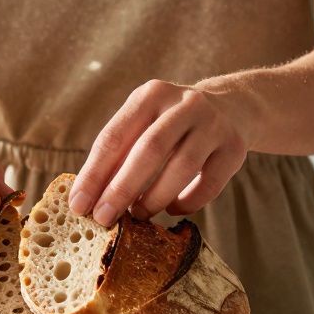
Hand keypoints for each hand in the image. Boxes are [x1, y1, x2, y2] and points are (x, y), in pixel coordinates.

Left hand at [69, 80, 249, 226]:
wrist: (231, 108)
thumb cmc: (170, 125)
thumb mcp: (144, 123)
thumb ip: (119, 153)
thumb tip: (87, 198)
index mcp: (150, 95)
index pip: (114, 136)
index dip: (94, 174)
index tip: (78, 205)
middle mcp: (184, 104)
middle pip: (148, 150)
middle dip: (121, 189)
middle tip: (103, 218)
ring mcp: (213, 124)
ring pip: (182, 167)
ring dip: (155, 197)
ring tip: (138, 215)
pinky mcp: (235, 147)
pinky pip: (210, 183)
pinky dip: (188, 202)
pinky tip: (173, 209)